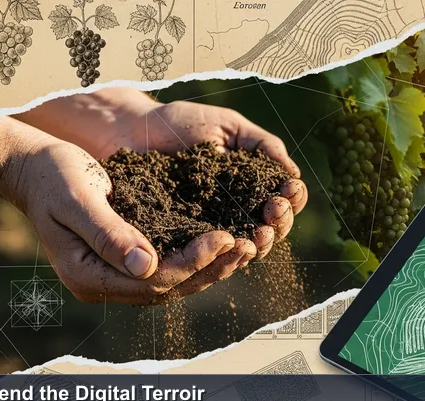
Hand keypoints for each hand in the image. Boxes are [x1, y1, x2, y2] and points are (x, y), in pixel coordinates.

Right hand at [1, 139, 257, 304]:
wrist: (37, 169)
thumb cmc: (55, 178)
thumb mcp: (78, 199)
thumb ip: (109, 234)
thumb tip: (147, 266)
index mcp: (88, 276)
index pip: (152, 282)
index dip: (193, 262)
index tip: (224, 237)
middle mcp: (104, 284)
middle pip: (169, 287)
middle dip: (212, 267)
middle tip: (249, 245)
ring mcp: (116, 275)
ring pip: (175, 281)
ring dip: (212, 266)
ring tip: (247, 247)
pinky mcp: (129, 260)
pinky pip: (170, 266)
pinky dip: (199, 257)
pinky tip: (225, 243)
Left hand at [85, 99, 307, 260]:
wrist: (130, 130)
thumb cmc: (178, 123)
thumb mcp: (228, 126)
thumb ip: (262, 144)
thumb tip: (293, 174)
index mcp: (251, 185)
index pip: (283, 200)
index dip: (291, 200)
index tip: (286, 192)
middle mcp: (236, 210)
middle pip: (272, 228)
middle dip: (279, 223)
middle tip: (273, 212)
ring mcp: (212, 228)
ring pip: (247, 246)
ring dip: (260, 243)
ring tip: (258, 235)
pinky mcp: (185, 240)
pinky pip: (210, 253)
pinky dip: (226, 253)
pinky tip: (232, 247)